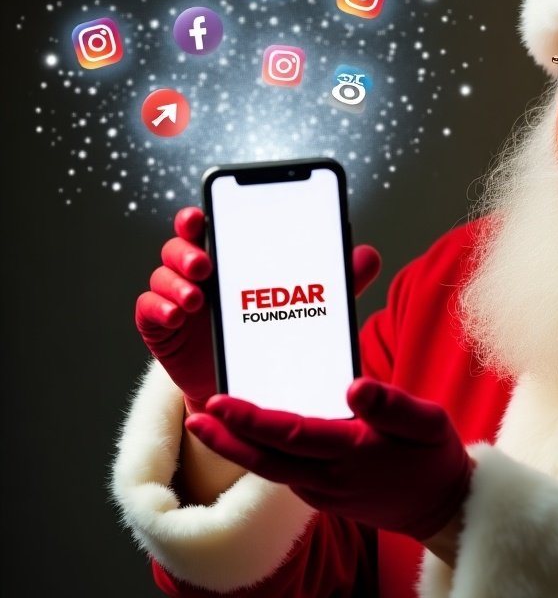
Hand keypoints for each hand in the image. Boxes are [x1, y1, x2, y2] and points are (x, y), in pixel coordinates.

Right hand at [135, 206, 381, 413]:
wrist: (251, 386)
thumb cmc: (277, 331)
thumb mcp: (312, 304)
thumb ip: (336, 279)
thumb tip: (368, 255)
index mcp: (232, 254)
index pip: (212, 223)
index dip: (202, 213)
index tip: (203, 212)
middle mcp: (200, 271)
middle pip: (180, 243)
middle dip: (187, 245)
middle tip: (205, 259)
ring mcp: (177, 297)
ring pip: (163, 274)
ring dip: (176, 279)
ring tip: (197, 296)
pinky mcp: (162, 328)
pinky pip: (149, 310)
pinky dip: (160, 308)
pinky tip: (178, 314)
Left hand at [183, 378, 472, 541]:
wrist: (441, 509)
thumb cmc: (433, 458)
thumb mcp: (429, 423)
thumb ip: (392, 405)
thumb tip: (354, 384)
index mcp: (355, 452)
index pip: (292, 435)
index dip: (252, 421)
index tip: (219, 402)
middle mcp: (332, 477)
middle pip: (268, 460)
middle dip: (227, 439)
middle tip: (195, 416)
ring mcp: (324, 492)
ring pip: (271, 471)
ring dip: (235, 449)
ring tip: (205, 424)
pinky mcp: (322, 498)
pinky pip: (285, 475)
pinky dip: (260, 455)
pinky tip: (246, 434)